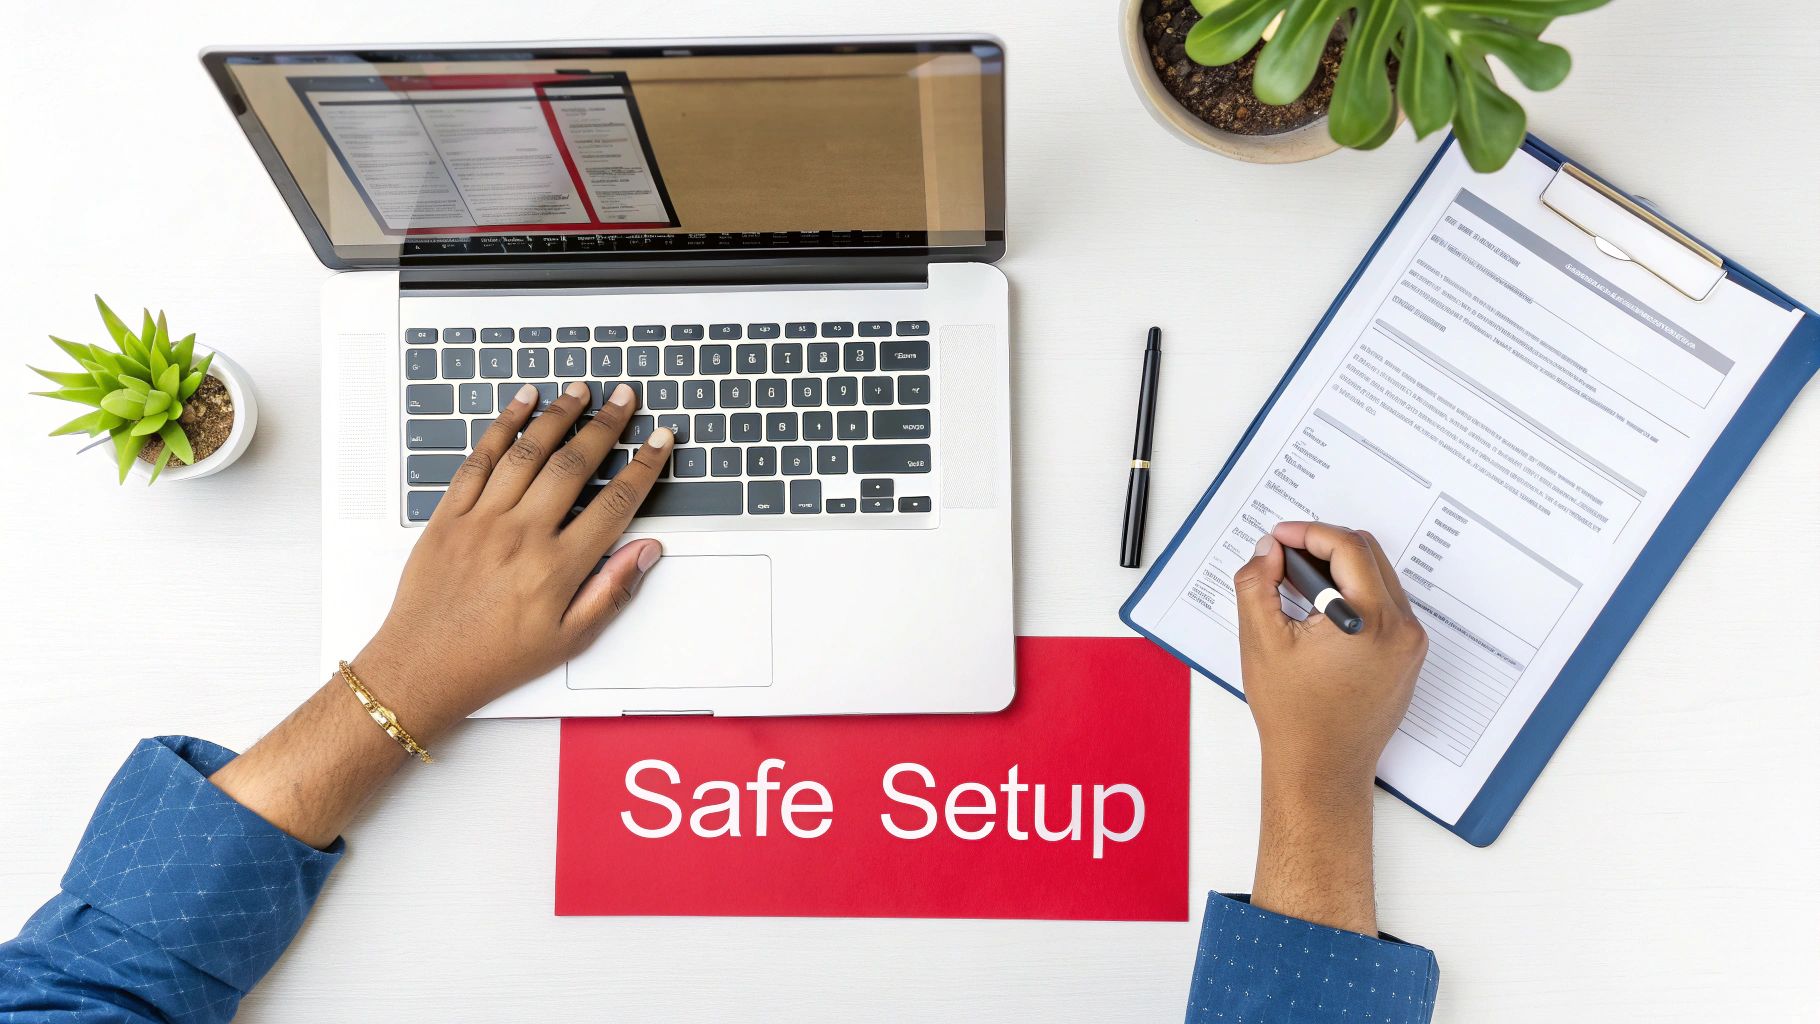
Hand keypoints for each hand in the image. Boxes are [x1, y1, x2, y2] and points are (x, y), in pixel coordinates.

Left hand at [354, 380, 672, 736]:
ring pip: (528, 453)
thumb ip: (611, 591)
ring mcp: (481, 521)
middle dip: (606, 426)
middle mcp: (520, 536)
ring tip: (580, 391)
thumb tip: (646, 551)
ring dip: (558, 416)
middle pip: (573, 466)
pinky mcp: (449, 516)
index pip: (614, 505)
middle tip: (625, 399)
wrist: (422, 668)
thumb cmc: (494, 659)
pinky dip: (503, 427)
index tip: (659, 442)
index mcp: (556, 568)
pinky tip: (522, 404)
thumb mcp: (568, 640)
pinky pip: (479, 460)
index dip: (643, 468)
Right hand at [1232, 521, 1426, 934]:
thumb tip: (1268, 550)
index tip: (1279, 538)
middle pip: (1367, 554)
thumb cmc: (1294, 716)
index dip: (1308, 533)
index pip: (1347, 547)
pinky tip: (1320, 612)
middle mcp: (1402, 628)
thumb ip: (1257, 583)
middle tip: (1284, 558)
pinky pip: (1385, 604)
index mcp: (1370, 621)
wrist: (1322, 769)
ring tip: (1298, 586)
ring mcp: (1411, 644)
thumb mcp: (1261, 641)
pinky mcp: (1409, 657)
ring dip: (1339, 570)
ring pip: (1378, 577)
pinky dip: (1354, 594)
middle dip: (1323, 546)